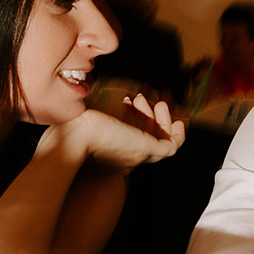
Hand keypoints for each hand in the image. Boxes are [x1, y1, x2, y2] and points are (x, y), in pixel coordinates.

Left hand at [53, 93, 184, 172]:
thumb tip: (129, 96)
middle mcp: (126, 157)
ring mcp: (138, 155)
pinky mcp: (148, 150)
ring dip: (163, 120)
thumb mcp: (97, 111)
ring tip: (159, 103)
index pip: (133, 137)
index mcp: (112, 151)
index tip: (134, 98)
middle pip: (148, 140)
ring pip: (161, 142)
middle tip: (142, 98)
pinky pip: (171, 147)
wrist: (75, 135)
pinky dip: (177, 134)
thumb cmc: (78, 121)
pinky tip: (177, 120)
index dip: (139, 118)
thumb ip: (113, 106)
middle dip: (150, 117)